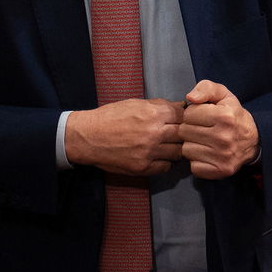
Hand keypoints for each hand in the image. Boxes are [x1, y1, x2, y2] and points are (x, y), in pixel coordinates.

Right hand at [65, 98, 183, 175]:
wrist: (88, 137)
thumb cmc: (110, 117)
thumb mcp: (135, 103)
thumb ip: (159, 106)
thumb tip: (180, 106)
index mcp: (153, 114)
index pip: (183, 115)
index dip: (184, 117)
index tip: (180, 119)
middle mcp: (154, 133)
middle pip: (183, 134)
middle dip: (182, 133)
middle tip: (178, 133)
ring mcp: (149, 152)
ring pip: (178, 152)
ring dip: (176, 148)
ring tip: (169, 145)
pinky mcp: (143, 168)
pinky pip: (166, 167)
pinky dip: (166, 162)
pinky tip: (159, 156)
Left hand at [176, 80, 259, 179]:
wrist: (253, 140)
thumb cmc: (233, 115)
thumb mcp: (223, 95)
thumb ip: (205, 88)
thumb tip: (190, 97)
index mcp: (224, 116)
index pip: (188, 114)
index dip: (192, 114)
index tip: (202, 116)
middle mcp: (224, 137)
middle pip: (184, 132)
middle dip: (190, 129)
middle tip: (202, 129)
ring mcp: (223, 156)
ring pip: (186, 150)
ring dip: (192, 145)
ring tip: (204, 141)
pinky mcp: (221, 170)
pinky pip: (194, 167)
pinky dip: (197, 161)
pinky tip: (207, 154)